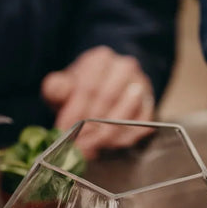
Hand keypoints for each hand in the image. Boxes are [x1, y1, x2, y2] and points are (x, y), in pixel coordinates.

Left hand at [41, 46, 155, 156]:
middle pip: (108, 99)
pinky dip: (123, 139)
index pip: (89, 86)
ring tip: (89, 148)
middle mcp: (124, 68)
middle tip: (76, 144)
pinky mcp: (149, 105)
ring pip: (125, 114)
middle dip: (90, 126)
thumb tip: (57, 91)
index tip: (64, 129)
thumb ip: (57, 87)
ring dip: (106, 136)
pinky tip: (107, 146)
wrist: (107, 86)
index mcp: (100, 59)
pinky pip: (139, 126)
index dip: (75, 111)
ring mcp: (140, 86)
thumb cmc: (82, 89)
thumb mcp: (65, 85)